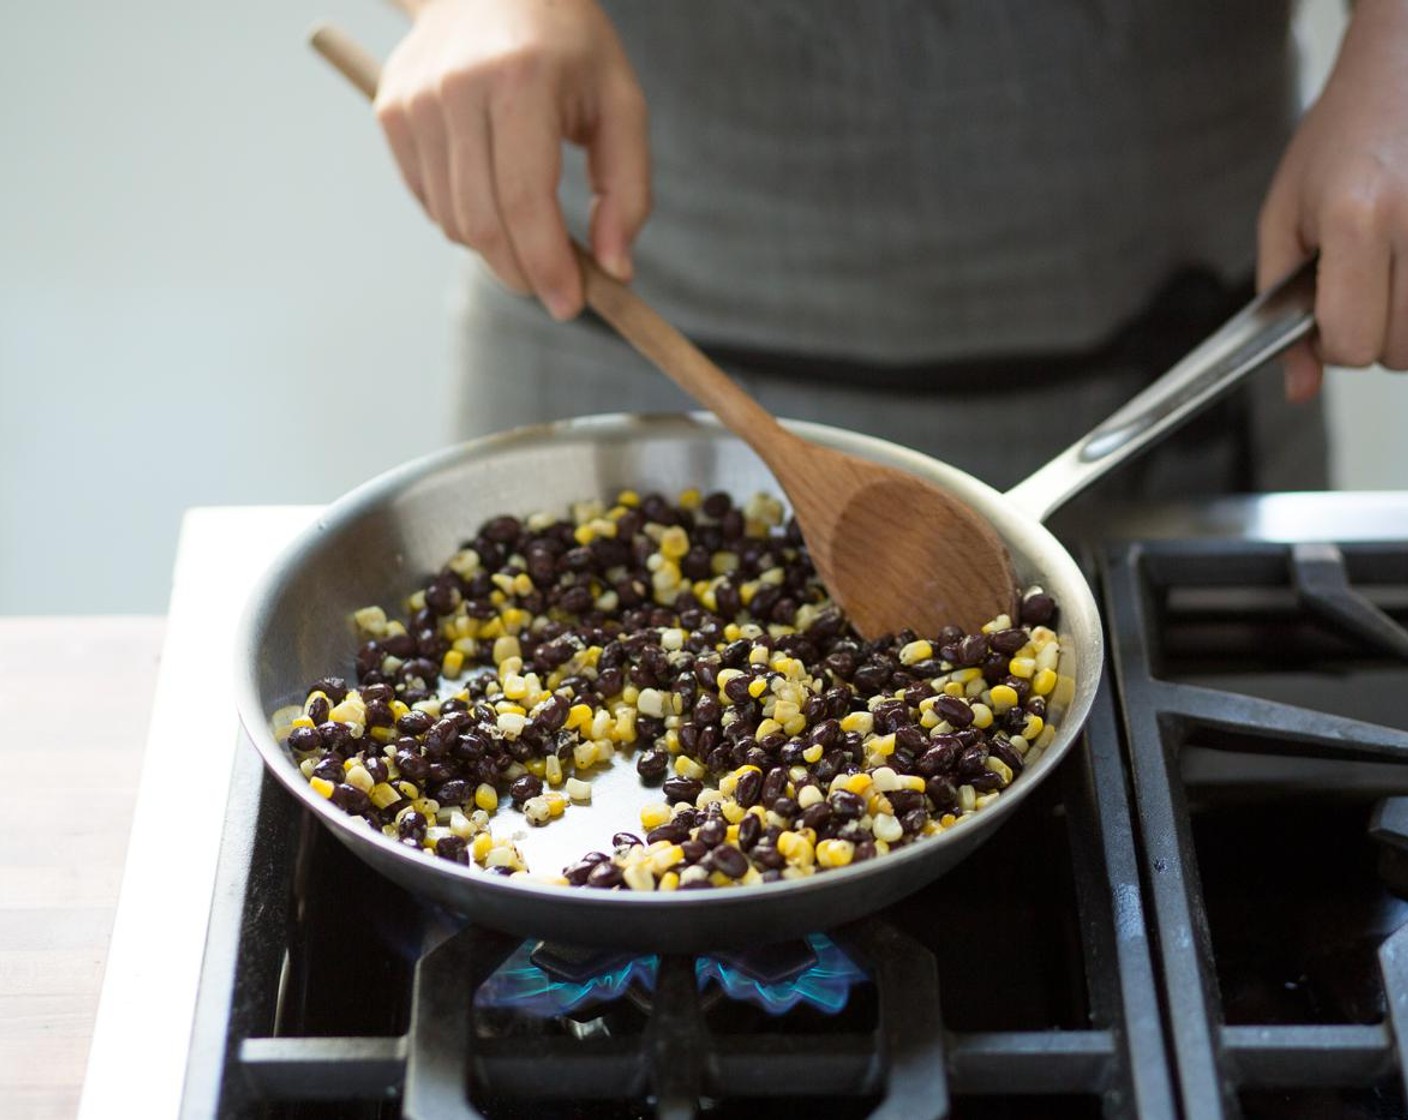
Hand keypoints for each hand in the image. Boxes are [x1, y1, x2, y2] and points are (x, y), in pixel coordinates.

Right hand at [374, 0, 649, 319]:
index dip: (547, 265)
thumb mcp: (621, 105)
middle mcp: (456, 87)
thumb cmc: (569, 48)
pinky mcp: (391, 111)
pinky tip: (494, 199)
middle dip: (522, 273)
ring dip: (495, 251)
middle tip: (555, 290)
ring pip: (451, 222)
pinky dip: (465, 221)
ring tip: (532, 237)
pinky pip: (429, 201)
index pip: (525, 200)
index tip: (570, 305)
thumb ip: (627, 191)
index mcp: (520, 79)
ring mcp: (414, 99)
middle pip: (481, 222)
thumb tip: (615, 270)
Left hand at [1257, 0, 1407, 400]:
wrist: (1403, 72)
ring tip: (1391, 267)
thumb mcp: (1284, 217)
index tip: (1326, 315)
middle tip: (1363, 284)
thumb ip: (1281, 307)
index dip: (1332, 344)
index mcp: (1359, 219)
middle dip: (1374, 333)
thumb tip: (1300, 388)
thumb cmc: (1340, 141)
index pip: (1352, 342)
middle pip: (1402, 352)